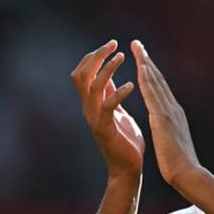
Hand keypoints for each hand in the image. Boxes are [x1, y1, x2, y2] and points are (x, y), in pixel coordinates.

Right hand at [71, 40, 144, 178]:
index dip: (94, 56)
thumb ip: (109, 94)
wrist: (128, 169)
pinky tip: (131, 86)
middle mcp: (88, 109)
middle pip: (82, 74)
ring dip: (107, 69)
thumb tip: (107, 74)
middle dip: (96, 56)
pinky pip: (107, 105)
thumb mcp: (117, 111)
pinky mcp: (105, 129)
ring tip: (122, 58)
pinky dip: (118, 92)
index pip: (84, 72)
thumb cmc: (125, 141)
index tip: (112, 44)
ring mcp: (94, 119)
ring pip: (93, 86)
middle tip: (113, 45)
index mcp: (92, 103)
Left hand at [130, 40, 201, 188]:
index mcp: (173, 114)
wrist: (188, 174)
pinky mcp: (164, 119)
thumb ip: (169, 131)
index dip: (151, 72)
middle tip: (137, 44)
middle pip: (158, 79)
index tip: (142, 59)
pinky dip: (147, 79)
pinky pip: (153, 95)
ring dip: (146, 63)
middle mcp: (173, 108)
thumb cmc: (180, 164)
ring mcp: (170, 112)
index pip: (160, 89)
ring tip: (136, 48)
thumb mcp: (172, 141)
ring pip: (156, 82)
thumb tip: (166, 128)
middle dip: (147, 61)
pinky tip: (140, 67)